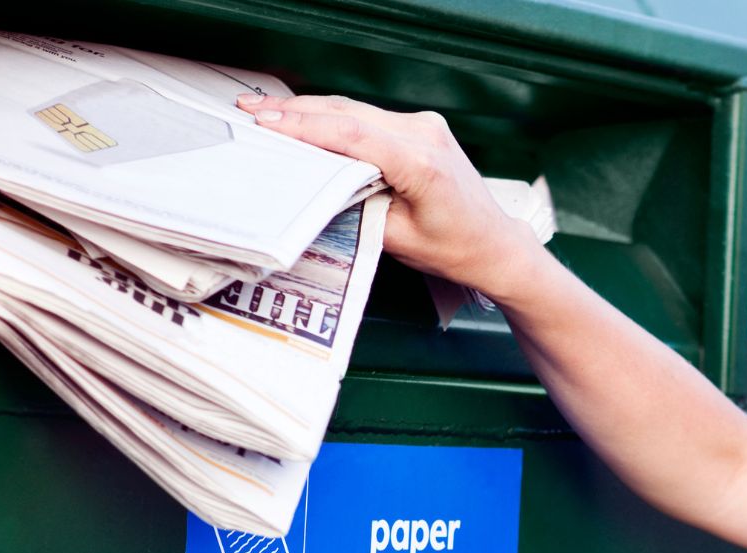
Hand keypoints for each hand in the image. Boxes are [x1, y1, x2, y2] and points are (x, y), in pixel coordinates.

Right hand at [235, 93, 543, 298]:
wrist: (495, 243)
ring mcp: (426, 126)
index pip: (353, 135)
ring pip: (356, 110)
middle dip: (296, 112)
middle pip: (350, 114)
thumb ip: (356, 210)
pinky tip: (304, 118)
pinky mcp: (422, 128)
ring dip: (311, 111)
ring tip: (266, 110)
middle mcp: (426, 134)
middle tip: (251, 110)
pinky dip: (335, 118)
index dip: (305, 128)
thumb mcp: (397, 240)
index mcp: (423, 163)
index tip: (267, 123)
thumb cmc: (454, 249)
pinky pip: (370, 117)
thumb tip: (315, 191)